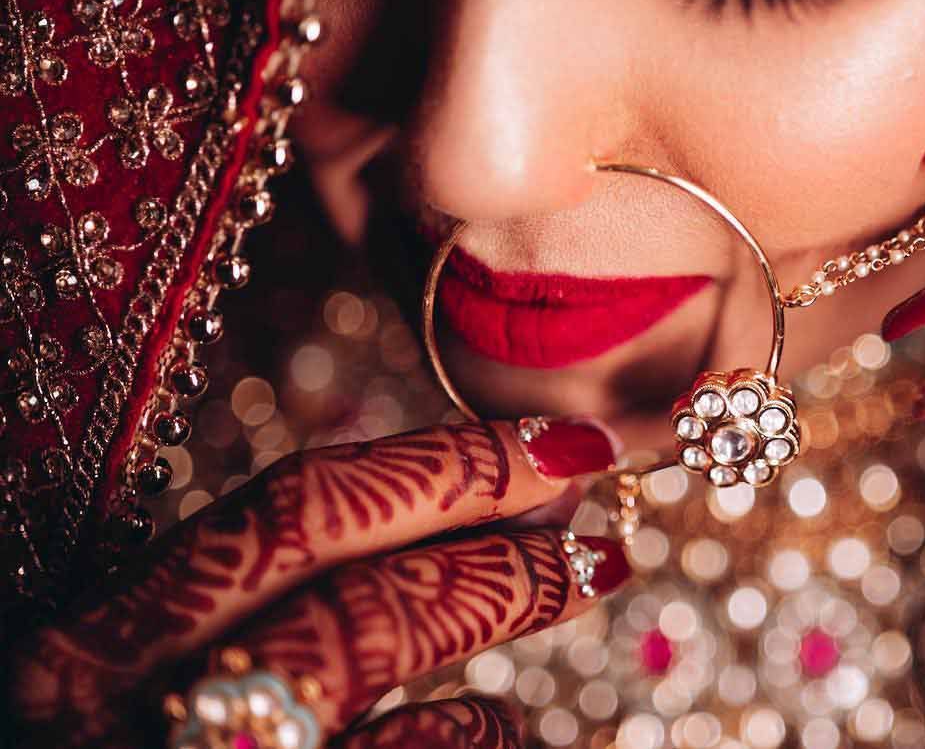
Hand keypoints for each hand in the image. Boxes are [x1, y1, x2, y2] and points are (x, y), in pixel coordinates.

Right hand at [3, 419, 628, 747]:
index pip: (292, 509)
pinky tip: (503, 724)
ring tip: (586, 579)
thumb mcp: (164, 687)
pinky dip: (480, 731)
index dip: (442, 463)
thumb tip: (449, 526)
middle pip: (354, 572)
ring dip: (505, 600)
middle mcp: (145, 710)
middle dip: (491, 516)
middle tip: (593, 492)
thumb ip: (259, 615)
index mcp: (95, 654)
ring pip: (384, 651)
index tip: (550, 442)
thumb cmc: (163, 744)